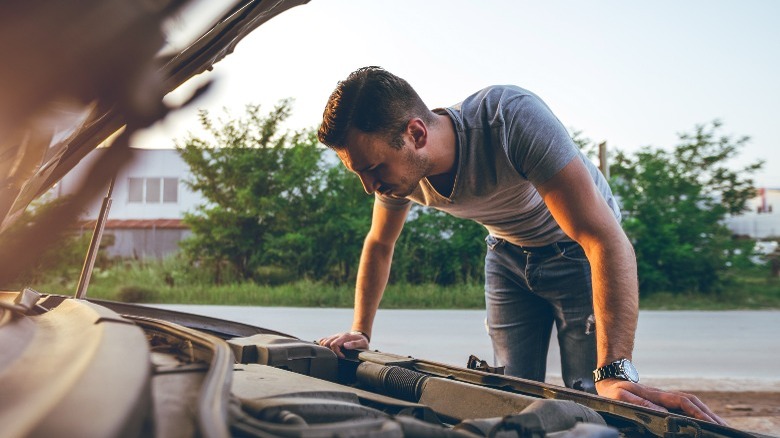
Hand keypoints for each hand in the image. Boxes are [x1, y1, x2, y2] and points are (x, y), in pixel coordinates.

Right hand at [318, 331, 369, 357]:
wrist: (361, 335)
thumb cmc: (362, 341)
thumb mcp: (362, 343)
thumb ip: (355, 344)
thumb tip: (345, 345)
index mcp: (345, 337)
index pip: (334, 344)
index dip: (337, 353)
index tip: (342, 357)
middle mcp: (338, 335)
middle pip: (326, 343)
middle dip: (330, 351)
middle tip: (337, 356)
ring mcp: (335, 336)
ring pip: (324, 341)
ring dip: (326, 349)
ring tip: (334, 354)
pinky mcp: (333, 338)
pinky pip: (324, 340)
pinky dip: (323, 345)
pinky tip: (328, 350)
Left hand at [595, 379, 727, 425]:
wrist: (611, 379)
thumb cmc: (614, 390)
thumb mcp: (621, 396)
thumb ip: (639, 402)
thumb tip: (661, 411)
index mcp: (657, 394)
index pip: (683, 402)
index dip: (697, 412)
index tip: (710, 422)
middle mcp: (665, 395)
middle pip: (694, 402)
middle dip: (710, 415)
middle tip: (725, 428)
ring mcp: (666, 397)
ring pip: (693, 404)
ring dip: (708, 414)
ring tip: (721, 427)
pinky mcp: (665, 401)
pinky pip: (686, 407)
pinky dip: (699, 413)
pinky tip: (706, 422)